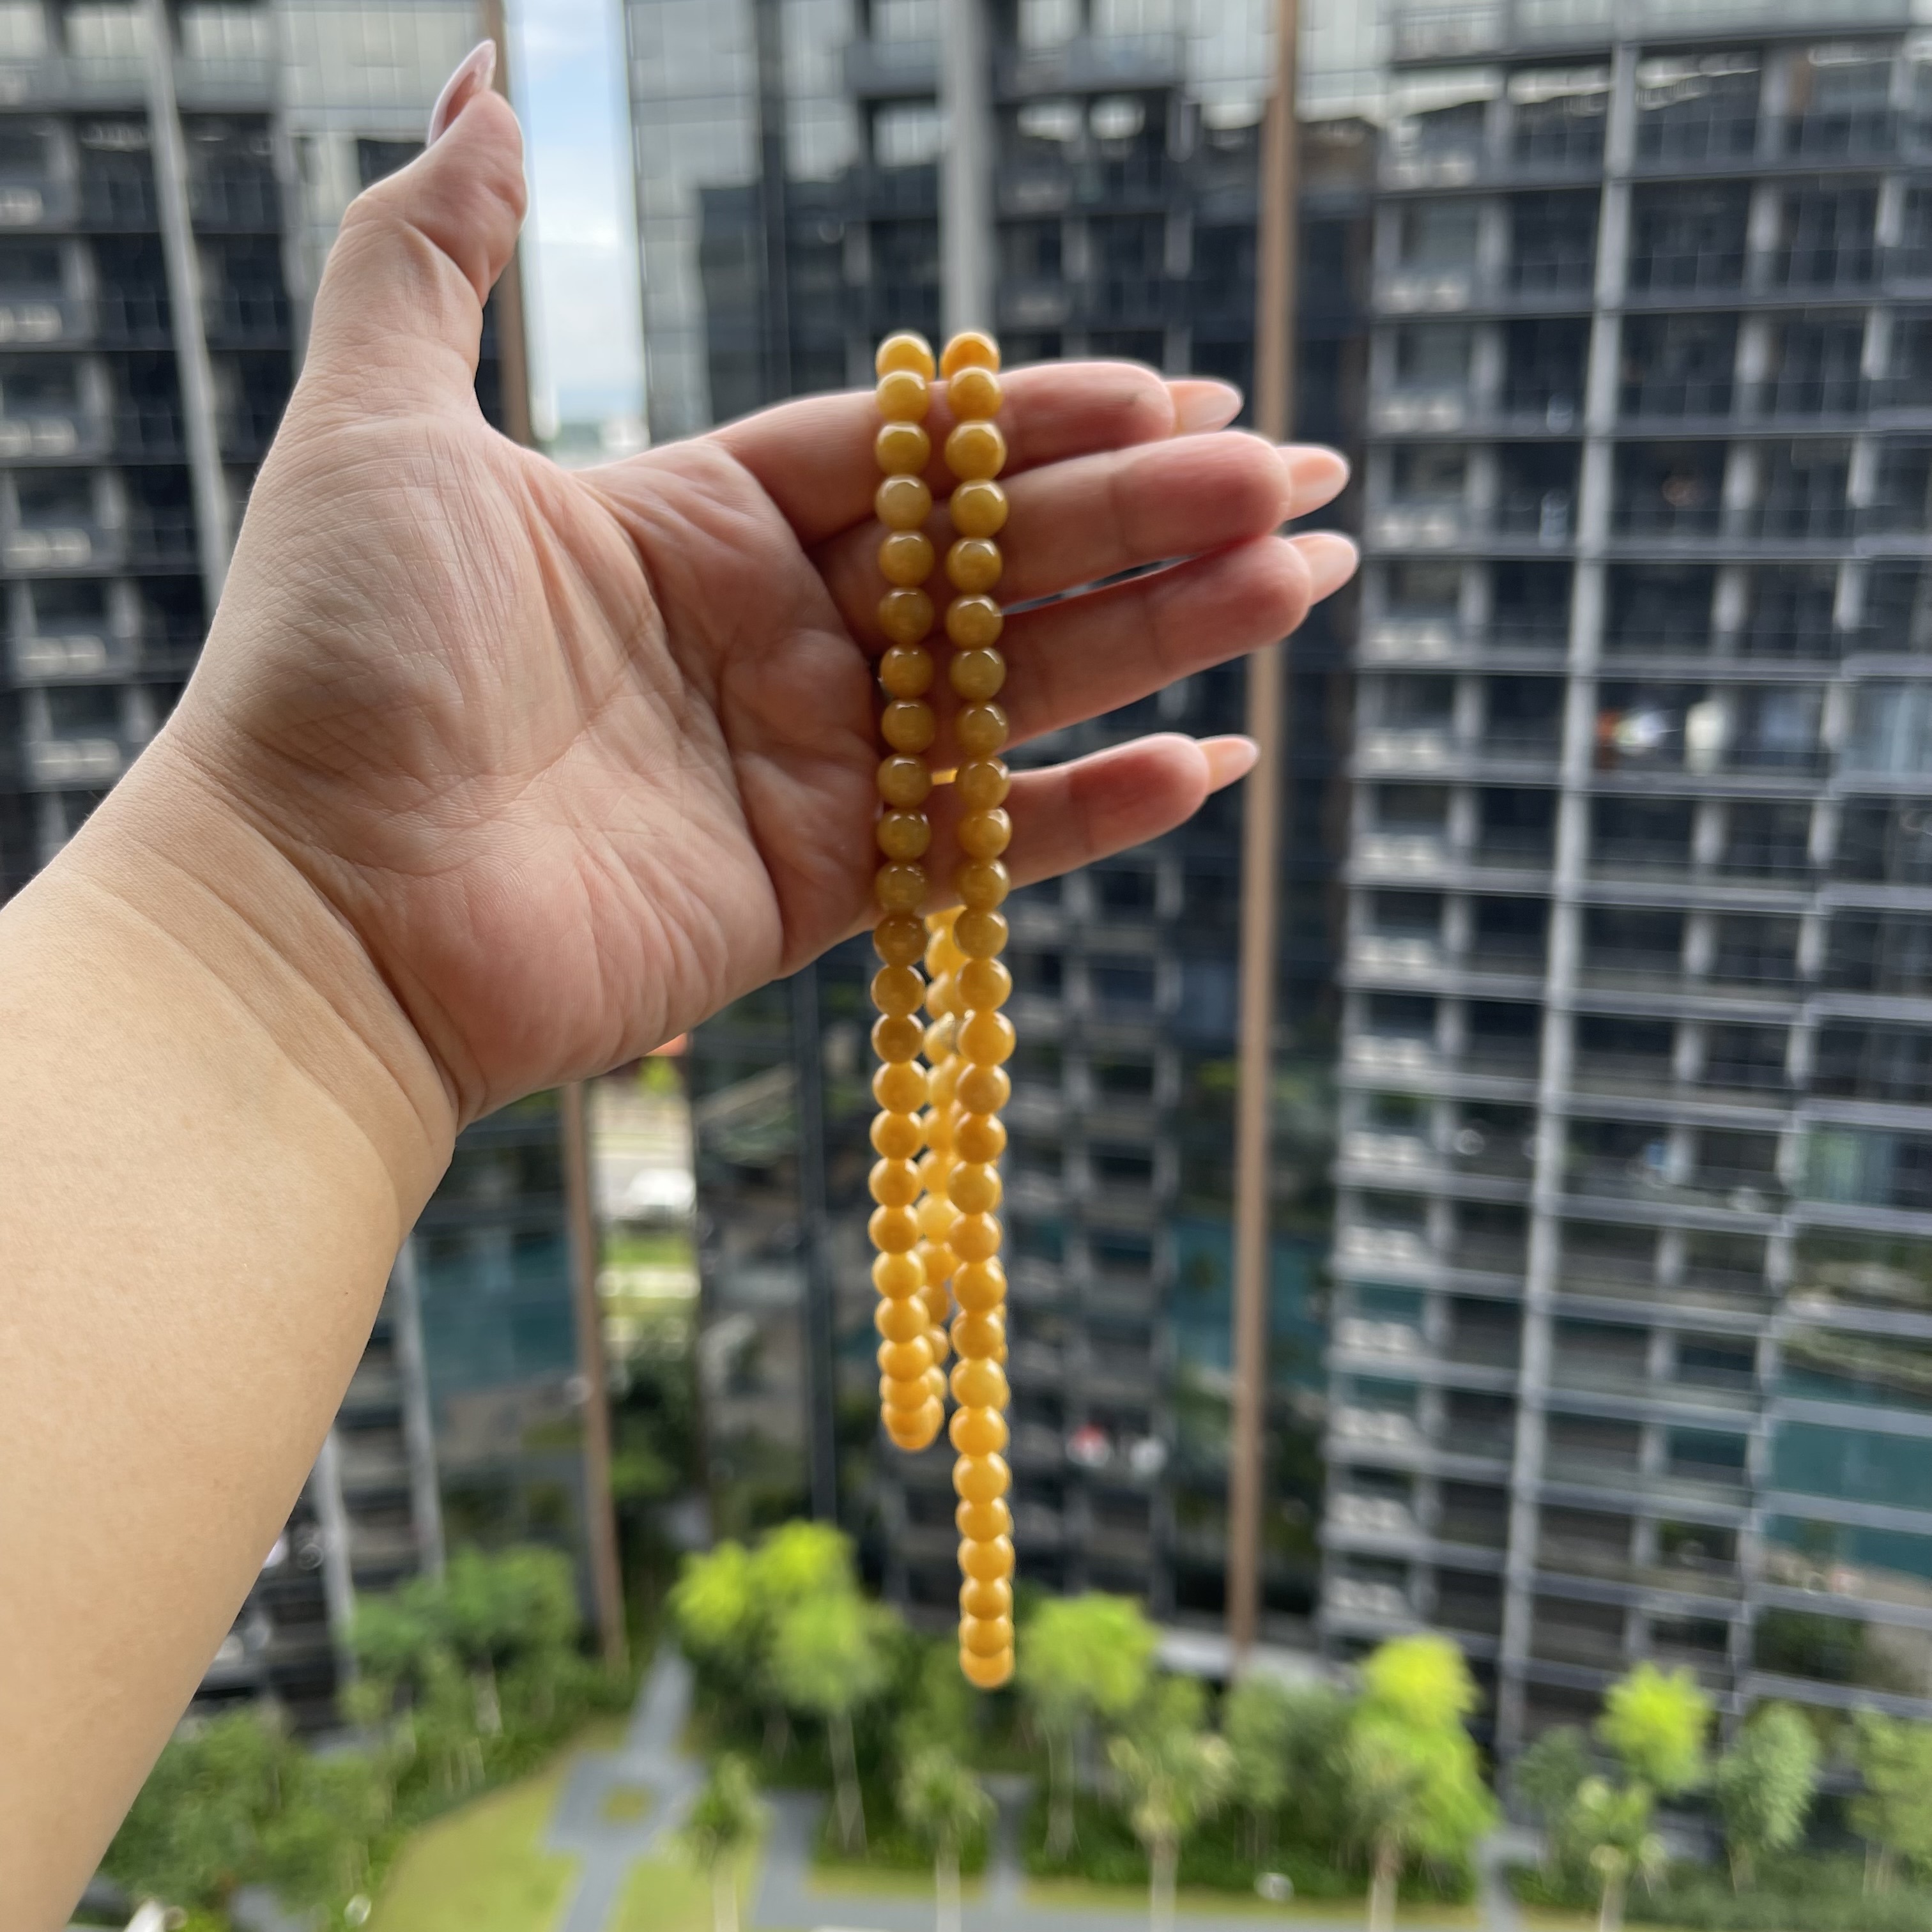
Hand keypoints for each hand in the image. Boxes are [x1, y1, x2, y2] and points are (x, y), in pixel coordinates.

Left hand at [137, 63, 1354, 1125]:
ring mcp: (802, 769)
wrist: (314, 906)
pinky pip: (987, 846)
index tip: (1177, 397)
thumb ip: (433, 251)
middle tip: (1304, 485)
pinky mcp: (819, 893)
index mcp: (698, 521)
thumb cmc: (336, 662)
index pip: (910, 457)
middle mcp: (769, 638)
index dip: (1043, 422)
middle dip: (1152, 519)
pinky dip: (1096, 816)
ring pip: (1020, 690)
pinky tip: (1212, 764)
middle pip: (996, 564)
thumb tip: (479, 85)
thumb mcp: (377, 418)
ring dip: (1165, 638)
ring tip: (1303, 582)